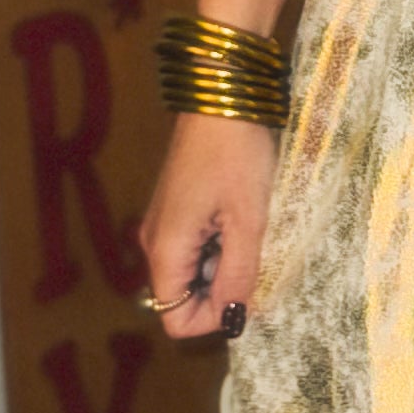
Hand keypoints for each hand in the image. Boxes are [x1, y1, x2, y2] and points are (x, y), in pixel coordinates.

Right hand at [135, 118, 279, 341]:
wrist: (222, 94)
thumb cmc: (236, 153)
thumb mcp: (248, 218)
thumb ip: (240, 272)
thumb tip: (237, 317)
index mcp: (165, 249)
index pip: (174, 318)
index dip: (213, 318)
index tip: (248, 292)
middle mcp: (156, 242)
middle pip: (183, 297)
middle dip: (223, 291)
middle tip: (257, 257)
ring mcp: (166, 224)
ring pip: (193, 272)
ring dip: (226, 266)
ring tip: (253, 233)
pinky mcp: (179, 208)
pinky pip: (197, 247)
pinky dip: (222, 245)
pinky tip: (245, 218)